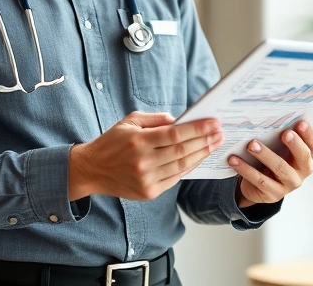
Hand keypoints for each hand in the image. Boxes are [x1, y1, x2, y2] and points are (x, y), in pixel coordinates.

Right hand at [69, 112, 224, 200]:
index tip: (213, 123)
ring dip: (201, 155)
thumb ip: (156, 119)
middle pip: (182, 151)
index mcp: (138, 140)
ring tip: (213, 145)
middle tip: (219, 133)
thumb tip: (180, 121)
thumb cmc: (112, 142)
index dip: (197, 129)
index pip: (175, 134)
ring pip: (182, 166)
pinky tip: (197, 158)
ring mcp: (146, 179)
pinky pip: (175, 178)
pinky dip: (188, 168)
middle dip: (205, 141)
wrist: (92, 170)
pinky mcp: (148, 192)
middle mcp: (143, 161)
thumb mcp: (129, 121)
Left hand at [229, 120, 312, 207]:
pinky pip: (259, 180)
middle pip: (303, 157)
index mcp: (307, 156)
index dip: (309, 134)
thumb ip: (281, 134)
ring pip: (280, 168)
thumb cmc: (271, 160)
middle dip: (294, 144)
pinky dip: (245, 169)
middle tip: (285, 133)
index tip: (301, 122)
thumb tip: (273, 114)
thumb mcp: (279, 148)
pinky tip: (234, 159)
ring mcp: (289, 184)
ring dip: (265, 155)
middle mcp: (302, 171)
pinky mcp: (273, 193)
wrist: (258, 187)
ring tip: (252, 144)